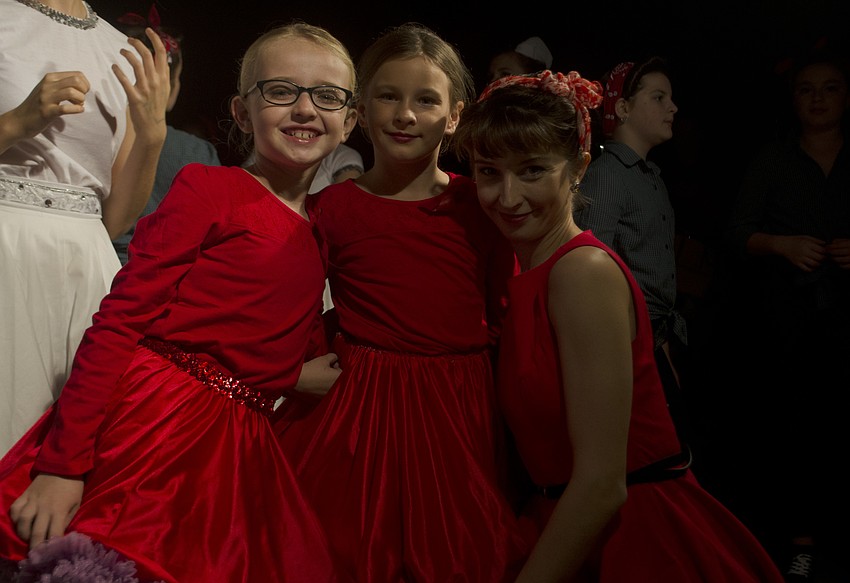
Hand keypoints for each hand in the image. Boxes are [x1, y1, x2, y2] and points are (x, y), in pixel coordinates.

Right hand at [4, 72, 89, 141]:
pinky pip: (65, 108)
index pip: (77, 75)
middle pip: (76, 81)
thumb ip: (62, 84)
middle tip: (81, 99)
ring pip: (71, 92)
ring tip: (78, 105)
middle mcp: (47, 85)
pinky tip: (78, 111)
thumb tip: (82, 85)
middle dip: (84, 91)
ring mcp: (46, 98)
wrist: (20, 120)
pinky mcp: (46, 111)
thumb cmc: (38, 105)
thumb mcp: (49, 89)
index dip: (86, 84)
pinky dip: (76, 109)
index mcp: (50, 78)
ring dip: (80, 100)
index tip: (83, 93)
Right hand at [9, 473, 83, 548]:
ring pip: (21, 522)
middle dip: (35, 545)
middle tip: (35, 554)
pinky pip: (14, 510)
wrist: (63, 464)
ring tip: (27, 538)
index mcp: (59, 510)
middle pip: (36, 531)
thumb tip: (58, 534)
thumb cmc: (73, 486)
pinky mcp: (24, 495)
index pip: (53, 533)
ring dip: (23, 533)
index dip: (51, 545)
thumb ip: (66, 519)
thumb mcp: (76, 503)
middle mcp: (43, 507)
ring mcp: (32, 500)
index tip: (50, 554)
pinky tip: (19, 523)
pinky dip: (14, 518)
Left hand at [112, 27, 169, 141]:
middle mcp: (156, 81)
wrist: (153, 127)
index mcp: (164, 78)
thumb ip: (163, 75)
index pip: (162, 53)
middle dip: (137, 43)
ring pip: (135, 64)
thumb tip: (164, 61)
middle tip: (129, 40)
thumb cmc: (156, 107)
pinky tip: (114, 67)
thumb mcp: (165, 90)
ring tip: (122, 51)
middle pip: (147, 54)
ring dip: (127, 54)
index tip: (148, 31)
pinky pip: (124, 80)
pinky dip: (117, 71)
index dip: (155, 39)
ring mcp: (145, 89)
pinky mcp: (135, 97)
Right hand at [296, 353, 341, 396]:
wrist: (297, 380)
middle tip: (326, 368)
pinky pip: (327, 390)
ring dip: (330, 380)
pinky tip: (317, 381)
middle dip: (335, 373)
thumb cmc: (311, 369)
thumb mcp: (324, 359)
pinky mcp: (321, 398)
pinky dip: (324, 386)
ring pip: (333, 385)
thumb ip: (333, 357)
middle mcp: (336, 388)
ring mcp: (329, 394)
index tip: (332, 363)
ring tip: (321, 374)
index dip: (338, 366)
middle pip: (340, 379)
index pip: (345, 372)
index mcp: (339, 378)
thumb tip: (335, 358)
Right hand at [777, 235, 826, 271]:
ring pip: (814, 264)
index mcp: (807, 244)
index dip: (826, 252)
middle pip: (819, 258)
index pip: (822, 250)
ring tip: (819, 261)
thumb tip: (825, 244)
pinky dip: (811, 269)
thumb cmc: (794, 240)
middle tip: (824, 257)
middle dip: (824, 258)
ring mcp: (800, 258)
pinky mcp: (796, 263)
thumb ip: (816, 240)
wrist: (782, 245)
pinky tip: (812, 266)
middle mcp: (804, 251)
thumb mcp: (806, 237)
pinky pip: (806, 269)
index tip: (826, 252)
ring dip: (819, 264)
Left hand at [826, 238, 849, 268]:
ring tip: (832, 258)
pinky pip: (845, 266)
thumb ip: (841, 241)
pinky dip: (840, 265)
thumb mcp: (849, 241)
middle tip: (827, 253)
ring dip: (835, 259)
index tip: (826, 247)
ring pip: (841, 260)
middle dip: (831, 252)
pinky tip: (838, 263)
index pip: (839, 245)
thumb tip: (832, 242)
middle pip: (839, 252)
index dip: (831, 246)